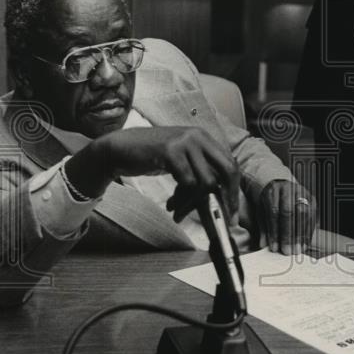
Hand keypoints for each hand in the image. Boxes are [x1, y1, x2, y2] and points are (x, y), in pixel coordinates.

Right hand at [66, 126, 239, 219]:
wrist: (119, 148)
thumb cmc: (150, 156)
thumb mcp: (180, 159)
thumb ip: (198, 172)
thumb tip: (219, 199)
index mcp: (203, 137)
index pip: (230, 163)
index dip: (234, 189)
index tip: (232, 210)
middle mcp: (198, 136)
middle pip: (228, 169)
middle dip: (227, 197)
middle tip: (221, 217)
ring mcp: (185, 142)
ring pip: (206, 182)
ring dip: (195, 204)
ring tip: (181, 212)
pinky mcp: (171, 152)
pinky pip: (188, 184)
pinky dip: (183, 201)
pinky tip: (172, 206)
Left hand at [258, 181, 315, 254]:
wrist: (280, 186)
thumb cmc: (269, 201)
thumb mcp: (261, 211)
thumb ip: (264, 227)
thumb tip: (264, 244)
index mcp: (273, 190)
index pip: (274, 212)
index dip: (274, 231)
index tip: (274, 247)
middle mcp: (288, 189)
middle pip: (290, 212)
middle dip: (289, 234)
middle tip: (288, 251)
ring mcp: (302, 192)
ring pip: (304, 214)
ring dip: (301, 235)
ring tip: (298, 250)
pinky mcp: (312, 199)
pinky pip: (313, 216)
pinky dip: (309, 231)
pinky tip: (305, 243)